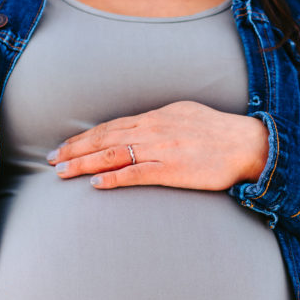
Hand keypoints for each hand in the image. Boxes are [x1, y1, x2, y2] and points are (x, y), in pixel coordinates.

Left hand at [47, 101, 268, 190]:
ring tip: (63, 172)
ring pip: (113, 155)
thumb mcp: (184, 115)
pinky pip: (136, 174)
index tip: (65, 145)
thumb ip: (159, 122)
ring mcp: (162, 149)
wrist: (247, 145)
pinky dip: (113, 178)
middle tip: (52, 160)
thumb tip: (138, 127)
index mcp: (156, 116)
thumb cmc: (218, 132)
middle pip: (104, 138)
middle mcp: (154, 129)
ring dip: (84, 164)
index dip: (85, 136)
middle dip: (75, 149)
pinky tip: (95, 184)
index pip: (111, 126)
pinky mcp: (173, 169)